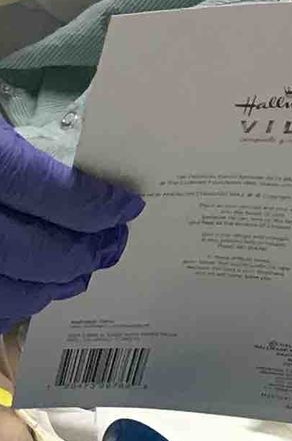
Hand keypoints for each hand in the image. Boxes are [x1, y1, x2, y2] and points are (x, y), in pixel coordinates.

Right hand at [0, 117, 143, 332]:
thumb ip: (39, 140)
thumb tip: (99, 150)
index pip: (55, 195)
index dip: (98, 207)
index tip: (129, 208)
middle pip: (40, 254)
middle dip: (85, 254)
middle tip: (112, 245)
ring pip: (12, 293)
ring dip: (53, 285)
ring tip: (79, 267)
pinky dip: (14, 300)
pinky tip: (31, 284)